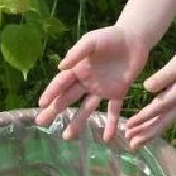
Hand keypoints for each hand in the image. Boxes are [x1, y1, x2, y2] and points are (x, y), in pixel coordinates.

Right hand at [36, 25, 152, 141]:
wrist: (134, 39)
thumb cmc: (111, 36)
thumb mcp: (92, 41)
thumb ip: (77, 52)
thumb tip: (60, 66)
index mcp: (78, 69)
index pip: (61, 83)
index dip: (51, 93)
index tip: (40, 105)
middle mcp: (87, 82)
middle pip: (68, 98)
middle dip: (54, 110)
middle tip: (41, 123)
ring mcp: (102, 89)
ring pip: (87, 108)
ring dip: (78, 122)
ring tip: (67, 137)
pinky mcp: (118, 92)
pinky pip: (113, 110)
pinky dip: (111, 123)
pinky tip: (107, 138)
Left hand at [123, 41, 175, 148]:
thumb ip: (163, 76)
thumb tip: (147, 88)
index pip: (157, 109)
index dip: (142, 118)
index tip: (128, 126)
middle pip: (163, 123)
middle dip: (146, 134)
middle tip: (131, 145)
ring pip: (167, 122)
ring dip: (151, 133)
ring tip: (137, 142)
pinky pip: (170, 116)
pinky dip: (159, 124)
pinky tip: (151, 127)